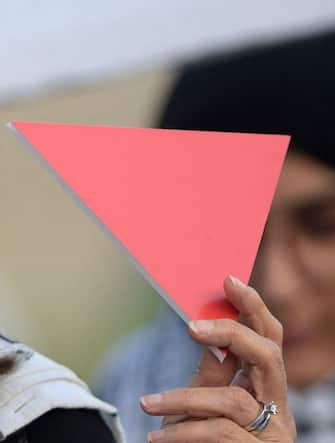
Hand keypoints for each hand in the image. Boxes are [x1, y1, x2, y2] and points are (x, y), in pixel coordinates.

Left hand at [141, 276, 296, 441]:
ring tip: (149, 405)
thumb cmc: (203, 438)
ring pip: (233, 398)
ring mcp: (273, 432)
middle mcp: (278, 403)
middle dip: (231, 332)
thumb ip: (212, 373)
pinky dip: (184, 432)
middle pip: (267, 354)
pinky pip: (219, 434)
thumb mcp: (205, 402)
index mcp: (265, 383)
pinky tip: (158, 437)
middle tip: (191, 326)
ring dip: (184, 399)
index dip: (253, 306)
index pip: (269, 336)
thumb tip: (208, 334)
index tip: (229, 280)